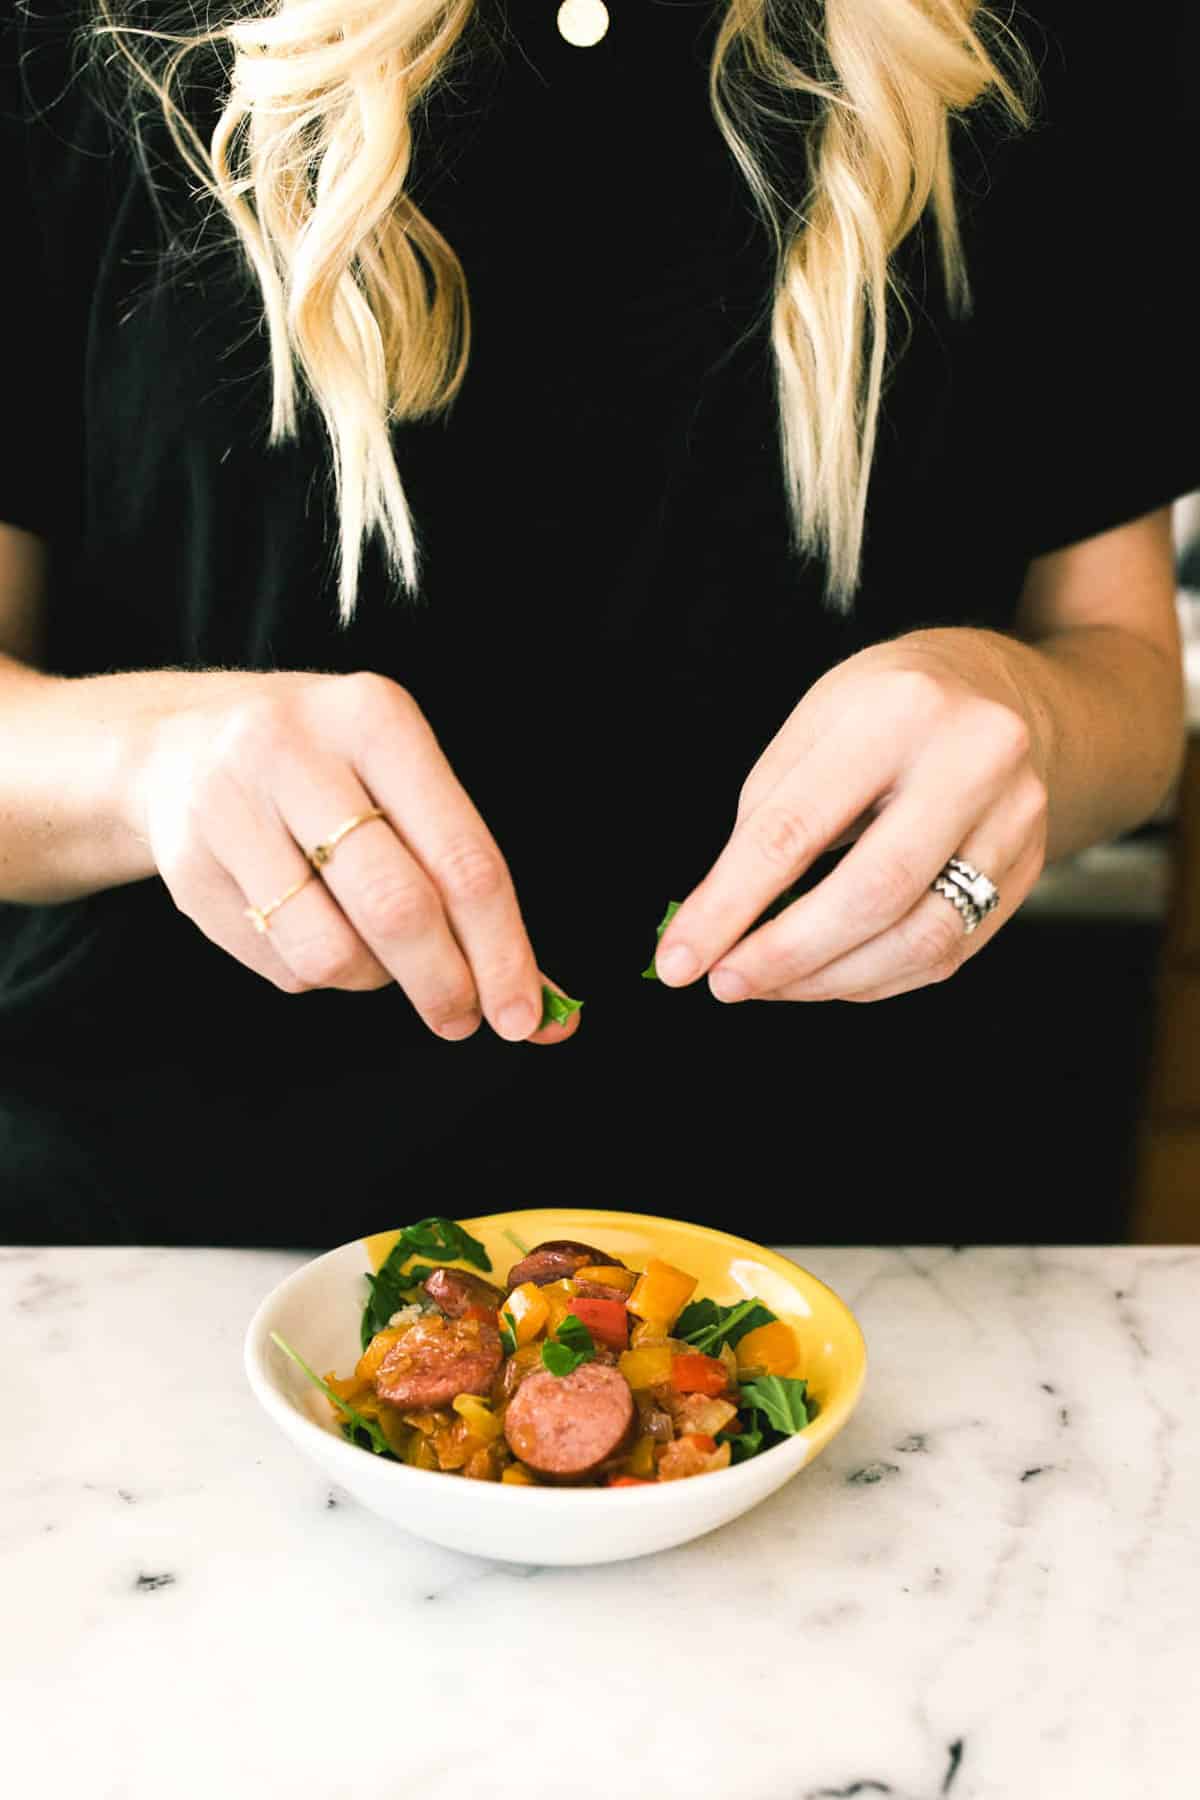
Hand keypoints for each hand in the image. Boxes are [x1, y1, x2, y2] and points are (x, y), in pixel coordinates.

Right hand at [132, 670, 577, 1044]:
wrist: (176, 745)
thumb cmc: (327, 772)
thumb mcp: (400, 783)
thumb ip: (468, 881)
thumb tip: (550, 1011)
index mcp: (376, 719)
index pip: (462, 857)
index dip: (501, 950)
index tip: (522, 1015)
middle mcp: (296, 752)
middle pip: (397, 907)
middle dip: (444, 983)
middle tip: (461, 1018)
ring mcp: (231, 808)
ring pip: (332, 952)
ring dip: (374, 980)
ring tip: (376, 956)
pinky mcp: (188, 869)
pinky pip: (282, 966)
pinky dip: (319, 975)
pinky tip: (314, 929)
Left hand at [653, 630, 1049, 1003]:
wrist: (1004, 692)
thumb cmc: (888, 708)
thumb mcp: (814, 725)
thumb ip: (765, 820)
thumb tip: (714, 922)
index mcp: (898, 711)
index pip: (796, 829)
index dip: (730, 905)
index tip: (681, 956)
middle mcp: (973, 762)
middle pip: (872, 893)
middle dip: (784, 955)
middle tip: (725, 984)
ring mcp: (1014, 821)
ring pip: (918, 940)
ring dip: (828, 980)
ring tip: (768, 985)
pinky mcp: (1026, 870)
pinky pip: (946, 954)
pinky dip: (873, 979)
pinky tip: (825, 976)